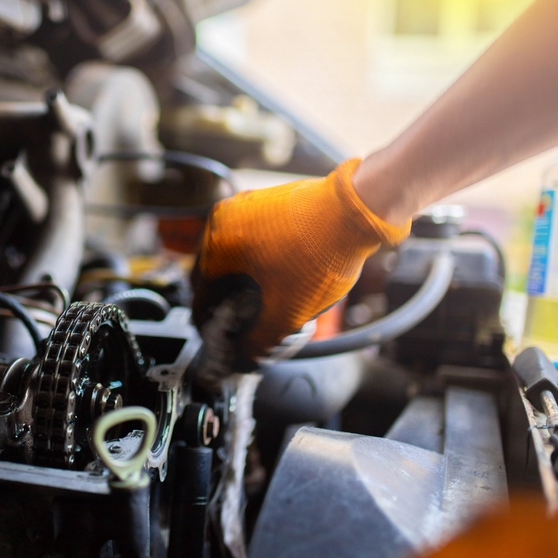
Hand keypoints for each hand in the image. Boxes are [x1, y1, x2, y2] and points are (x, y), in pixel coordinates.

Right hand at [191, 159, 409, 361]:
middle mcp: (223, 218)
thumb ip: (260, 341)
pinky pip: (249, 235)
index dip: (208, 321)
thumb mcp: (287, 310)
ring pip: (231, 251)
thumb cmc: (320, 251)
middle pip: (213, 270)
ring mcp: (244, 204)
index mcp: (217, 244)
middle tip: (236, 321)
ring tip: (257, 300)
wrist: (356, 209)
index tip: (217, 336)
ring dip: (239, 277)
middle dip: (223, 298)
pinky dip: (254, 256)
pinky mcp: (265, 199)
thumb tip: (246, 358)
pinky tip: (274, 273)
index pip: (201, 292)